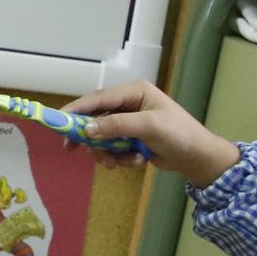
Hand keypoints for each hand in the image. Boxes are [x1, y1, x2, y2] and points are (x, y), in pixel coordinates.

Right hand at [61, 82, 241, 182]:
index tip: (57, 121)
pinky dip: (120, 158)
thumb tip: (87, 130)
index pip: (98, 98)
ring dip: (108, 152)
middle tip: (71, 150)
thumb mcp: (148, 126)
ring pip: (102, 137)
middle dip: (89, 137)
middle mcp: (129, 104)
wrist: (199, 158)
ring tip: (121, 163)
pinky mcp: (132, 140)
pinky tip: (137, 162)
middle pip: (96, 118)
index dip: (77, 109)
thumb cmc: (179, 135)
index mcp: (134, 92)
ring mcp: (130, 123)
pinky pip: (113, 148)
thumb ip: (117, 125)